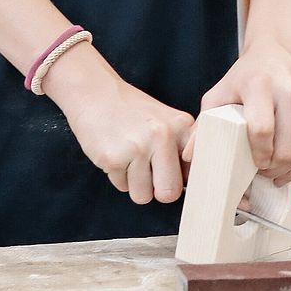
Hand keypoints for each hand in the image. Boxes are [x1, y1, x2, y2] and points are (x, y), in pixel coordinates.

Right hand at [42, 46, 194, 203]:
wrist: (95, 94)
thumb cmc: (133, 112)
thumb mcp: (165, 121)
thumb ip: (181, 149)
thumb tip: (191, 186)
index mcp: (182, 126)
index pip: (195, 171)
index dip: (183, 180)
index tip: (175, 177)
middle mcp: (163, 136)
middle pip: (170, 194)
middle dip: (159, 191)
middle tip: (150, 173)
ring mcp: (138, 147)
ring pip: (143, 196)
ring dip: (136, 184)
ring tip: (131, 158)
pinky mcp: (114, 158)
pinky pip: (122, 187)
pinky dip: (119, 176)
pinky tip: (116, 153)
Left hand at [187, 35, 290, 185]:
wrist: (281, 48)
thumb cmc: (246, 75)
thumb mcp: (220, 92)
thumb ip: (204, 124)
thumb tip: (190, 157)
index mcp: (260, 84)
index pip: (262, 130)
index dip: (258, 155)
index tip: (254, 165)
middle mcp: (289, 89)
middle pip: (286, 147)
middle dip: (274, 168)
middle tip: (263, 172)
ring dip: (287, 166)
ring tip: (273, 167)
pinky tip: (287, 155)